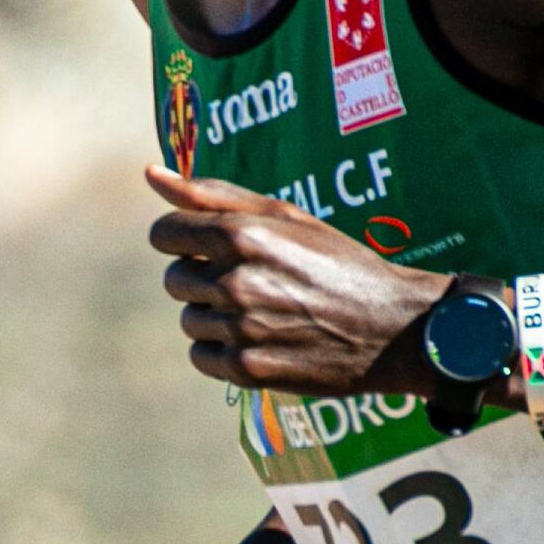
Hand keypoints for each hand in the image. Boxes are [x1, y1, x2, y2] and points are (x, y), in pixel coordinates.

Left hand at [148, 167, 450, 394]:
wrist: (392, 328)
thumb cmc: (338, 263)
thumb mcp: (285, 216)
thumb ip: (212, 194)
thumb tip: (151, 173)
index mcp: (240, 234)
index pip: (164, 233)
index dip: (186, 239)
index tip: (213, 247)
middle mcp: (235, 281)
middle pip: (174, 279)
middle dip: (203, 277)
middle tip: (253, 281)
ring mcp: (240, 329)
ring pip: (189, 320)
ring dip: (215, 316)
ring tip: (264, 311)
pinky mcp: (247, 369)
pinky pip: (201, 357)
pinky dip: (223, 350)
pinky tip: (261, 339)